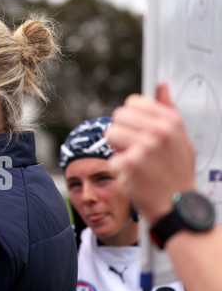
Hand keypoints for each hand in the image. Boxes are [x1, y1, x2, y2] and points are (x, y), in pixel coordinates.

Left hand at [106, 83, 196, 223]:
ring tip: (133, 162)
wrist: (177, 206)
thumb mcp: (181, 139)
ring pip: (110, 133)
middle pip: (118, 116)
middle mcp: (158, 131)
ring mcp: (144, 147)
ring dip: (116, 148)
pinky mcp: (130, 163)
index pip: (133, 102)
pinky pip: (111, 158)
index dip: (130, 117)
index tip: (137, 131)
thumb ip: (169, 110)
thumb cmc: (176, 172)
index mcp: (170, 121)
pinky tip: (134, 176)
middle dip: (121, 131)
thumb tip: (161, 85)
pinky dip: (119, 169)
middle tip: (134, 149)